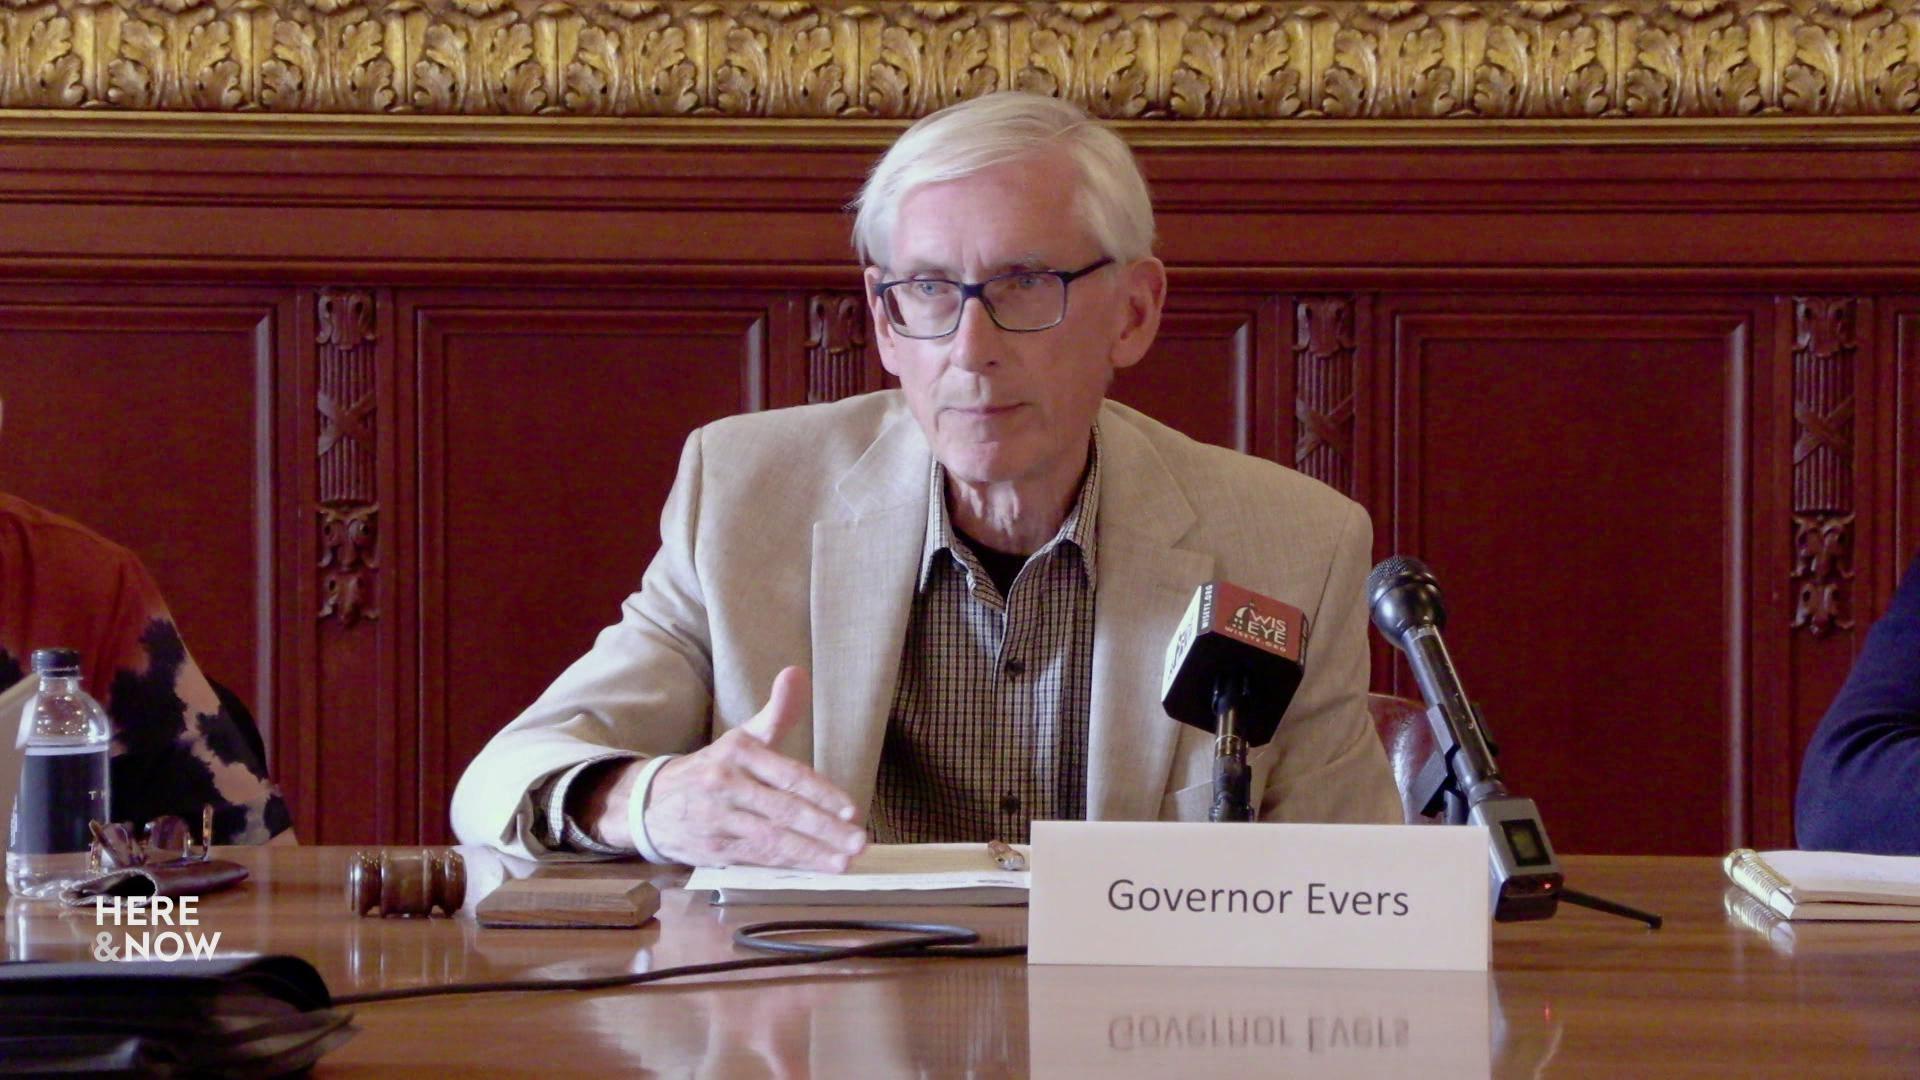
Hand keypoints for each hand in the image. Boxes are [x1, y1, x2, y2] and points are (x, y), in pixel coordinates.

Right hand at [645, 666, 866, 870]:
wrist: (651, 801)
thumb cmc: (713, 768)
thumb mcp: (742, 737)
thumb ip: (777, 712)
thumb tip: (797, 673)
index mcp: (738, 752)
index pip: (787, 774)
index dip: (821, 793)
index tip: (850, 809)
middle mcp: (725, 784)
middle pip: (783, 810)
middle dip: (824, 828)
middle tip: (858, 841)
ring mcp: (716, 818)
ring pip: (771, 838)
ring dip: (810, 853)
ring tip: (843, 861)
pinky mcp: (711, 848)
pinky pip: (755, 857)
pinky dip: (786, 864)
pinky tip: (812, 868)